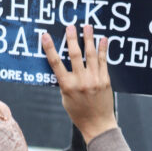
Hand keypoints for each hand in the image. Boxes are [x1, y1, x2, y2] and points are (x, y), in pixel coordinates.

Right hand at [42, 25, 117, 142]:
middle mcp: (81, 81)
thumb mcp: (65, 98)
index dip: (50, 48)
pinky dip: (103, 49)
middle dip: (72, 39)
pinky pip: (103, 61)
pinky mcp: (105, 80)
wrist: (98, 124)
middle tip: (71, 26)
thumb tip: (64, 65)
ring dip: (89, 39)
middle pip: (74, 55)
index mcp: (67, 86)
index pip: (55, 63)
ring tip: (88, 27)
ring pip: (90, 55)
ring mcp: (94, 79)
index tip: (46, 36)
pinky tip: (103, 39)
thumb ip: (65, 81)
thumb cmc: (79, 112)